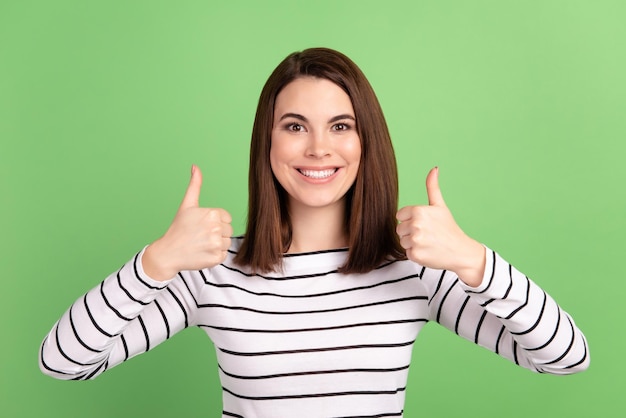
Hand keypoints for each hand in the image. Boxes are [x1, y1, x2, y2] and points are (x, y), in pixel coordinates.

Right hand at [143, 165, 232, 280]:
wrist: (168, 253)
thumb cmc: (178, 228)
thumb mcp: (187, 205)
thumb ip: (195, 185)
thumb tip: (195, 166)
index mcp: (212, 214)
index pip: (226, 218)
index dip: (215, 222)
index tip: (201, 226)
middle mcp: (216, 228)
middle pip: (228, 230)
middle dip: (217, 233)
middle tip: (200, 236)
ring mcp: (216, 244)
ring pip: (227, 242)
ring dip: (216, 245)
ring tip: (201, 244)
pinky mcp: (216, 258)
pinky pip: (223, 255)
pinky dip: (214, 256)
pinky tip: (202, 253)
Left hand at [396, 167, 484, 286]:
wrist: (461, 251)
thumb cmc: (449, 228)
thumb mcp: (440, 206)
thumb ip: (432, 187)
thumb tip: (434, 168)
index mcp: (419, 211)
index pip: (400, 216)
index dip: (410, 220)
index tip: (424, 223)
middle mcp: (416, 225)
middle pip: (400, 229)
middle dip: (411, 232)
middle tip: (427, 234)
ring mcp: (415, 240)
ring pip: (402, 241)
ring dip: (413, 243)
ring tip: (428, 242)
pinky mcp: (415, 254)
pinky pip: (407, 252)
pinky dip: (416, 254)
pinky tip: (428, 251)